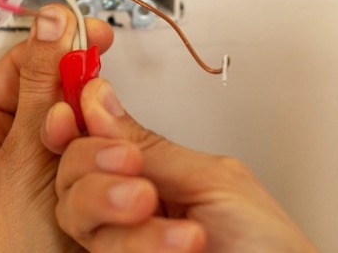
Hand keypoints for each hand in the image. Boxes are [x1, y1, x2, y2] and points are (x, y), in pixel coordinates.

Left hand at [0, 4, 112, 251]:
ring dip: (92, 108)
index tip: (82, 28)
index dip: (49, 43)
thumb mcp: (23, 158)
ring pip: (71, 111)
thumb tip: (49, 25)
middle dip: (75, 79)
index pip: (13, 67)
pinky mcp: (71, 173)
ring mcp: (40, 158)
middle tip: (100, 57)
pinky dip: (104, 132)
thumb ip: (39, 89)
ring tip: (102, 116)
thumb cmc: (16, 249)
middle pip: (43, 86)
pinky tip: (113, 132)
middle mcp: (4, 143)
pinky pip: (89, 137)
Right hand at [43, 79, 316, 252]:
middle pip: (71, 178)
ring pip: (77, 219)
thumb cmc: (271, 251)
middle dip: (92, 165)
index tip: (67, 115)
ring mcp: (125, 244)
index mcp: (153, 173)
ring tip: (182, 229)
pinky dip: (141, 246)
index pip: (90, 141)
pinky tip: (179, 246)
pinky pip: (95, 251)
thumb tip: (98, 101)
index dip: (69, 124)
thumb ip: (151, 147)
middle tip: (130, 164)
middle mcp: (128, 208)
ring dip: (123, 214)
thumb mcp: (213, 181)